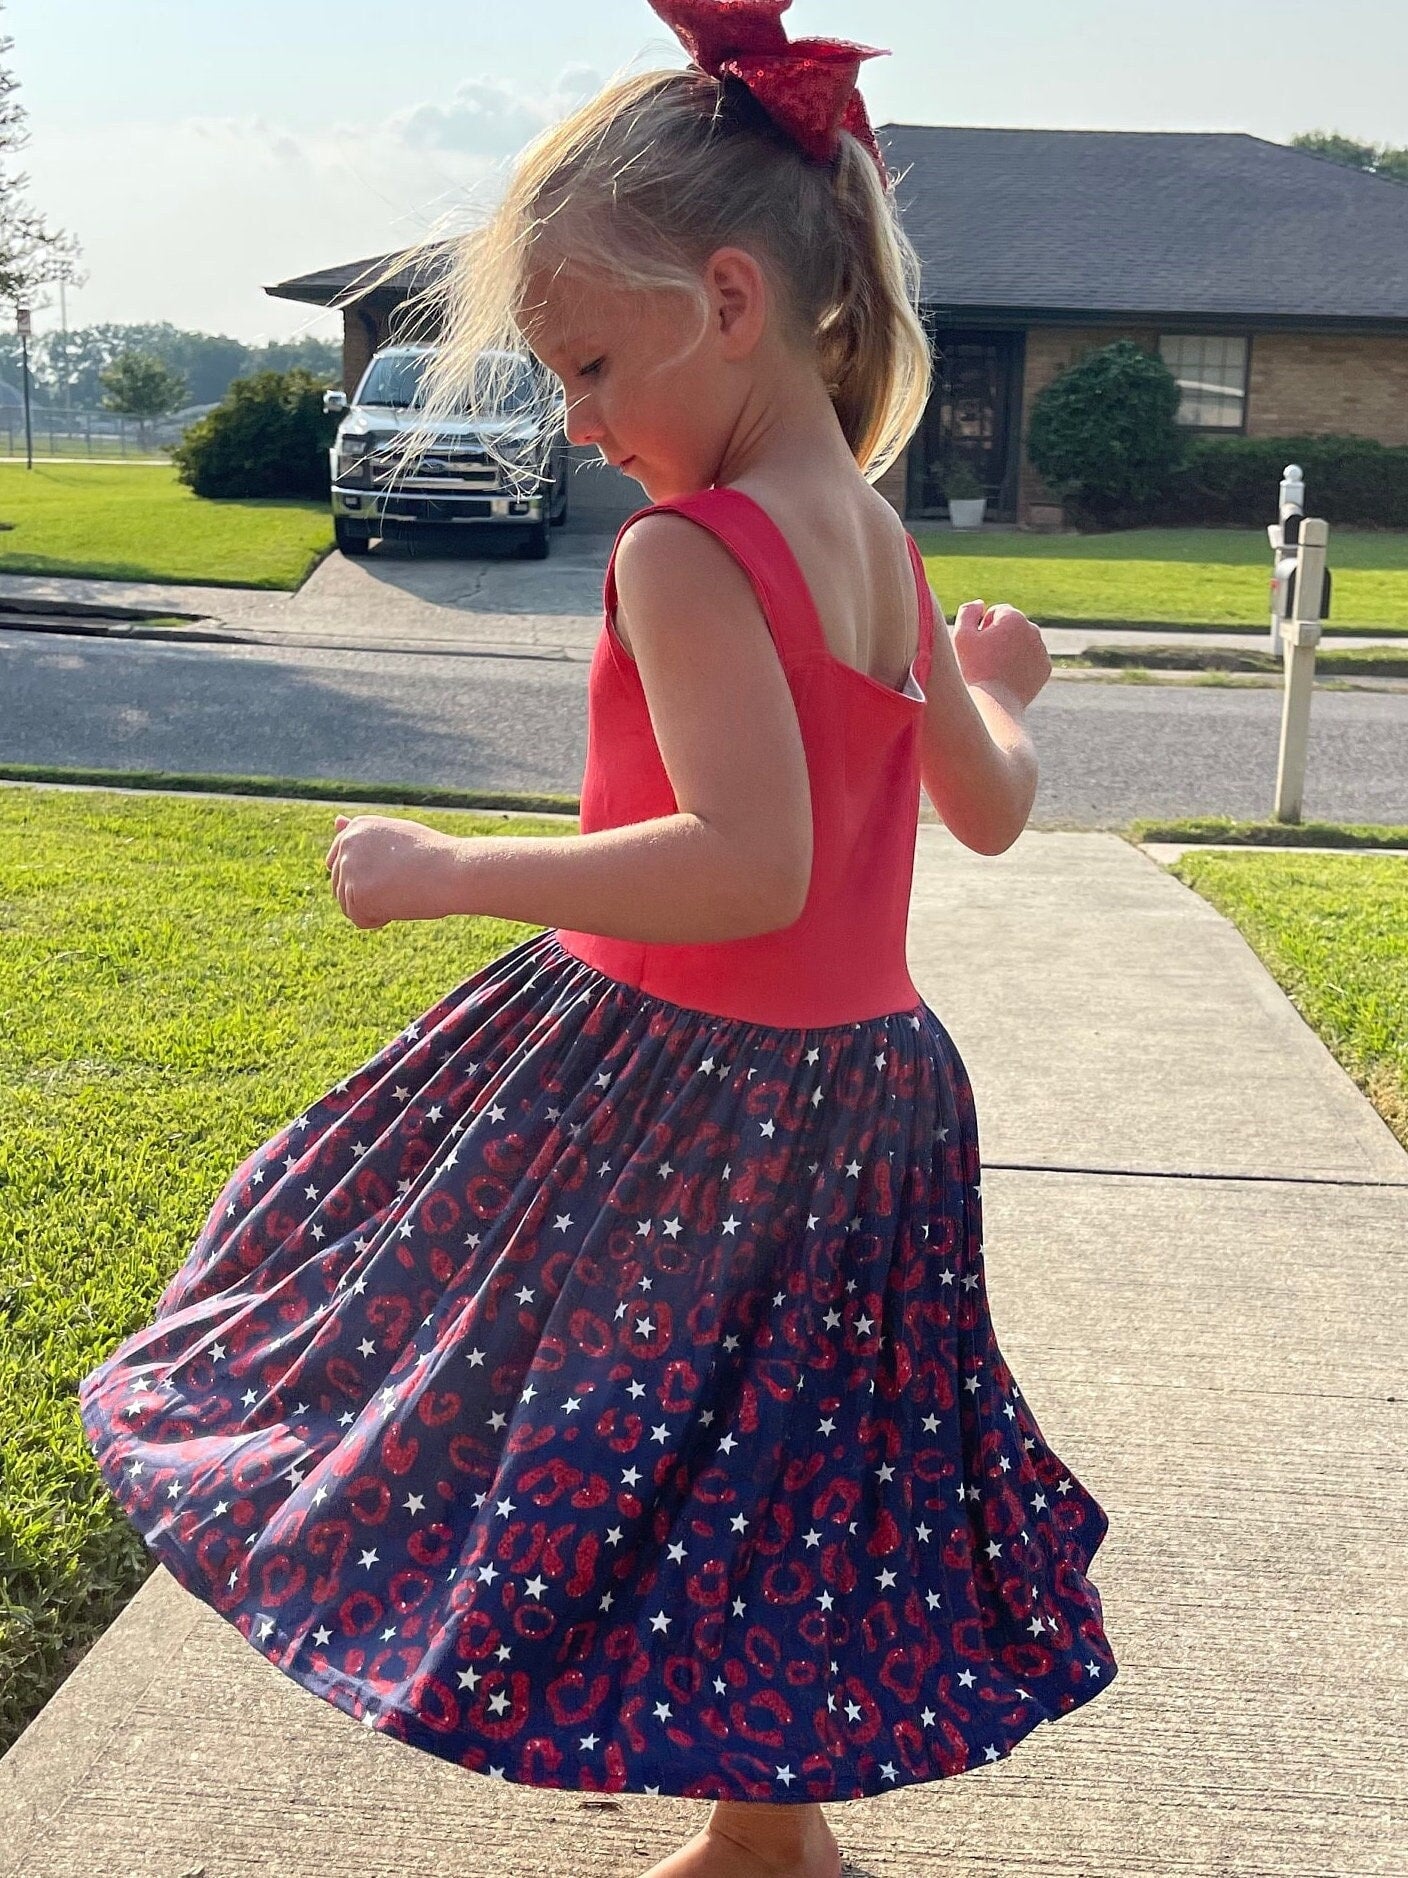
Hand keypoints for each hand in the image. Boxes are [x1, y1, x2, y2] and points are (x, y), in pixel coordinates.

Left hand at [324, 813, 462, 928]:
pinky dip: (380, 919)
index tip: (392, 874)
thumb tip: (336, 821)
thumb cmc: (433, 856)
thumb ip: (364, 837)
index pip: (338, 864)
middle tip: (403, 881)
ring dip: (376, 907)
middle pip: (341, 887)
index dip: (367, 878)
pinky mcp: (355, 892)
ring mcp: (349, 867)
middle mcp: (347, 843)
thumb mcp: (394, 837)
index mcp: (357, 827)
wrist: (453, 870)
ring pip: (349, 906)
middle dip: (369, 894)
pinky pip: (360, 920)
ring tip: (402, 889)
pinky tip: (400, 902)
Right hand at [950, 599, 1050, 711]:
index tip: (977, 646)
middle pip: (1012, 626)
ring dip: (1011, 649)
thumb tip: (981, 604)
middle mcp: (1033, 629)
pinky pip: (1031, 659)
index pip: (997, 612)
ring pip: (1023, 642)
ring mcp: (1042, 649)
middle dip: (1000, 637)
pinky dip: (1021, 664)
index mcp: (1013, 617)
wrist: (994, 703)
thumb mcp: (961, 636)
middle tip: (986, 659)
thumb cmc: (973, 669)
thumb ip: (968, 612)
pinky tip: (1008, 677)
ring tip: (996, 669)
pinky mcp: (1045, 667)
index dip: (983, 628)